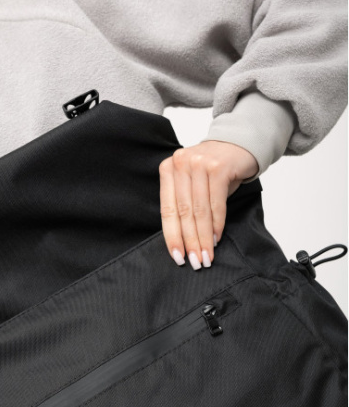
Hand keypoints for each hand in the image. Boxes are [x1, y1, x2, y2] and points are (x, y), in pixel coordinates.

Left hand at [159, 140, 258, 268]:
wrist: (239, 145)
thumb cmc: (214, 170)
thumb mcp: (193, 185)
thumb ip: (185, 205)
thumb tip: (183, 242)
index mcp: (168, 170)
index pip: (168, 210)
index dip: (172, 236)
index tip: (177, 257)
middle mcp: (180, 164)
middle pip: (183, 212)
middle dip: (189, 241)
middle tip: (195, 262)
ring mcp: (198, 163)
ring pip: (199, 211)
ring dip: (204, 237)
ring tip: (207, 256)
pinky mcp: (218, 167)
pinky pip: (216, 203)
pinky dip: (217, 224)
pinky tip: (217, 239)